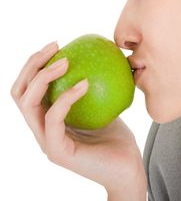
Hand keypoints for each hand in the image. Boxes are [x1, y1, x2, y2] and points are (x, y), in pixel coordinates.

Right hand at [11, 41, 146, 195]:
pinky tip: (84, 84)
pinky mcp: (57, 151)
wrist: (128, 167)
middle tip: (55, 47)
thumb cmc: (117, 137)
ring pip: (28, 105)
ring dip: (43, 77)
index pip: (28, 88)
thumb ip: (96, 85)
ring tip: (66, 61)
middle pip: (19, 92)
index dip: (35, 64)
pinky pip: (53, 119)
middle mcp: (41, 129)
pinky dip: (65, 98)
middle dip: (32, 65)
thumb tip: (101, 52)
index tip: (57, 44)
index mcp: (48, 118)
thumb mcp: (105, 103)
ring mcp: (46, 141)